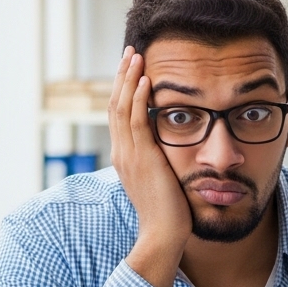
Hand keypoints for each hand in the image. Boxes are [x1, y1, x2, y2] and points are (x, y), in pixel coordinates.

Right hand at [109, 46, 191, 286]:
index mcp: (125, 156)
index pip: (119, 114)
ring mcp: (129, 155)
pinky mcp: (142, 159)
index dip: (124, 88)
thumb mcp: (162, 180)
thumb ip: (161, 161)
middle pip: (115, 103)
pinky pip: (137, 122)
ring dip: (130, 78)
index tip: (133, 68)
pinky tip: (147, 80)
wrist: (163, 235)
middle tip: (131, 50)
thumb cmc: (169, 213)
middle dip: (123, 75)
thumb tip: (171, 149)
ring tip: (136, 55)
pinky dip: (140, 98)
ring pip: (122, 107)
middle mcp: (122, 152)